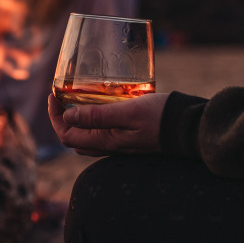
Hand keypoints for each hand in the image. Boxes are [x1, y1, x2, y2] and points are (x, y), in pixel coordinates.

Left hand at [47, 92, 168, 155]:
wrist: (190, 129)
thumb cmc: (161, 117)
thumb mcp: (128, 111)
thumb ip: (98, 115)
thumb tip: (68, 115)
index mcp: (106, 141)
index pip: (67, 135)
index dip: (55, 117)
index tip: (54, 95)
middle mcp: (110, 147)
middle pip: (74, 138)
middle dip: (62, 118)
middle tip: (62, 96)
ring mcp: (120, 145)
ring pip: (88, 137)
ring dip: (77, 119)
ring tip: (78, 98)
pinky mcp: (130, 138)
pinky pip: (103, 133)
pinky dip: (94, 120)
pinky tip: (102, 103)